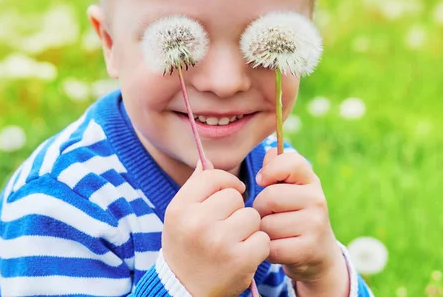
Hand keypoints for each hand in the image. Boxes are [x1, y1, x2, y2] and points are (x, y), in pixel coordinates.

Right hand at [162, 161, 269, 296]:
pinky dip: (257, 247)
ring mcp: (219, 242)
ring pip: (252, 216)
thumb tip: (205, 159)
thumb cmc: (185, 247)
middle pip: (235, 196)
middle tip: (225, 227)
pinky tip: (242, 255)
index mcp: (180, 208)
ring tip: (233, 242)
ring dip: (248, 228)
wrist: (184, 292)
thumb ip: (194, 187)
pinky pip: (263, 238)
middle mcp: (197, 223)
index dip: (226, 183)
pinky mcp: (240, 259)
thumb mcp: (180, 216)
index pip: (212, 176)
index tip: (228, 194)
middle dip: (236, 209)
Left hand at [253, 149, 349, 295]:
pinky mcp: (307, 249)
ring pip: (267, 224)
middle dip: (260, 208)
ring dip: (263, 231)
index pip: (290, 162)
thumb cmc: (294, 213)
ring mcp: (315, 225)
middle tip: (269, 215)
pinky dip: (267, 249)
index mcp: (311, 180)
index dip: (270, 170)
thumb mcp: (290, 188)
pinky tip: (278, 247)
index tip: (263, 181)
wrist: (318, 252)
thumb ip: (276, 167)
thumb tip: (269, 153)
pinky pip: (270, 246)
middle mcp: (317, 200)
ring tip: (275, 232)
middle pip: (269, 197)